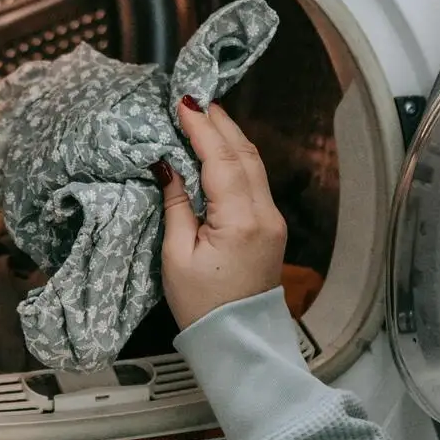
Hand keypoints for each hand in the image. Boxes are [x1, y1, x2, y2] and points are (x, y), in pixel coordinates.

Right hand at [153, 98, 286, 329]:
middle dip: (219, 122)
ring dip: (229, 136)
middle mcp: (264, 214)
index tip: (183, 102)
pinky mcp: (271, 225)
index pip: (221, 160)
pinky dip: (236, 156)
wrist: (238, 341)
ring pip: (253, 163)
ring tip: (204, 115)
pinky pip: (255, 179)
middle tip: (194, 98)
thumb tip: (167, 166)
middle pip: (244, 153)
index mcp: (239, 221)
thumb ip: (175, 205)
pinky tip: (218, 148)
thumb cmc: (202, 307)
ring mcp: (272, 219)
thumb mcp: (176, 256)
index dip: (202, 127)